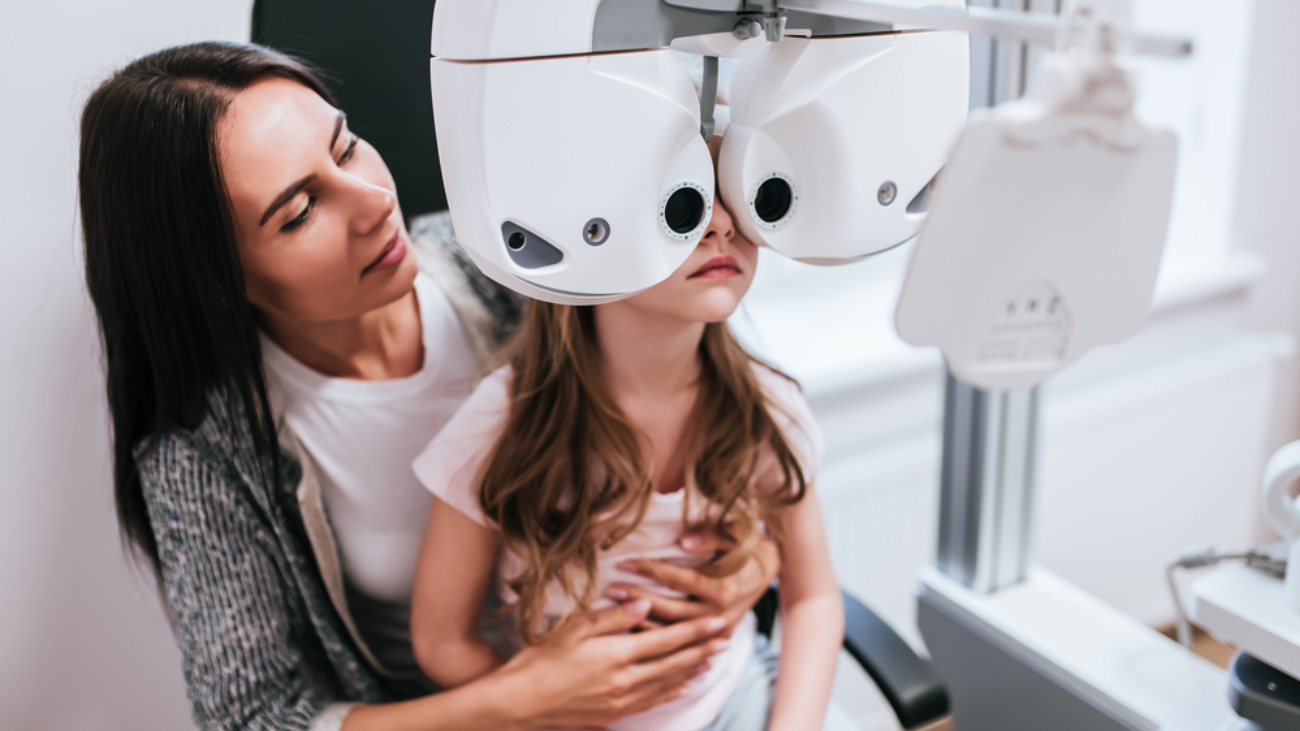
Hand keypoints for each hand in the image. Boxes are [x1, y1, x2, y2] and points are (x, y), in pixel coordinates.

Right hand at [499, 599, 730, 728]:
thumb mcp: (573, 629)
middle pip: (674, 663)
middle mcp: (625, 680)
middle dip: (702, 649)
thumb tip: (644, 603)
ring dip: (693, 670)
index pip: (667, 640)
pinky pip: (652, 702)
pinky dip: (672, 691)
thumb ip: (612, 617)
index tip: (717, 620)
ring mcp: (621, 701)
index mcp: (617, 655)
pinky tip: (684, 686)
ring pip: (667, 683)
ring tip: (712, 659)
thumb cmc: (540, 661)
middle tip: (726, 638)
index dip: (695, 630)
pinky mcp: (613, 714)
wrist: (520, 704)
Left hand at [604, 531, 780, 637]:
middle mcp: (720, 615)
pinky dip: (658, 639)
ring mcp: (718, 632)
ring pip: (674, 633)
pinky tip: (633, 630)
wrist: (768, 569)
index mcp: (723, 588)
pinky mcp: (715, 641)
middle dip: (639, 600)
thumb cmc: (745, 547)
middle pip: (671, 610)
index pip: (679, 580)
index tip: (625, 562)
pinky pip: (682, 644)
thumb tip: (684, 541)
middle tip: (613, 589)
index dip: (651, 571)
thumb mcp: (734, 535)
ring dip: (643, 622)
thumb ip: (710, 536)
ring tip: (615, 609)